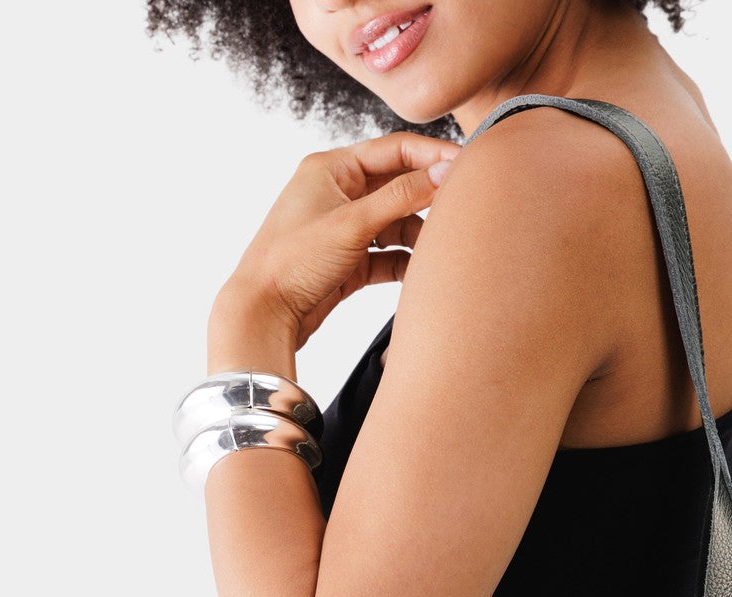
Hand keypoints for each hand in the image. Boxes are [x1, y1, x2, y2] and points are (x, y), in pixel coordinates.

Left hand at [209, 131, 462, 366]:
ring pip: (397, 224)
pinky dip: (406, 262)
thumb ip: (402, 196)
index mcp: (332, 168)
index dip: (433, 156)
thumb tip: (446, 171)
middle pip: (399, 186)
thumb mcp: (353, 223)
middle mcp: (339, 193)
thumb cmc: (292, 261)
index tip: (467, 165)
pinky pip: (389, 255)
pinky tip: (423, 272)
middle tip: (464, 209)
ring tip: (444, 249)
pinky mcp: (350, 261)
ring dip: (420, 236)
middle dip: (430, 199)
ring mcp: (345, 228)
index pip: (395, 150)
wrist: (263, 312)